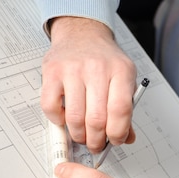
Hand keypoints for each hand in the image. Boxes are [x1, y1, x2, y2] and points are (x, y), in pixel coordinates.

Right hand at [41, 17, 136, 152]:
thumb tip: (126, 137)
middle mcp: (97, 68)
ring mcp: (72, 69)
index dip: (118, 132)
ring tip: (82, 136)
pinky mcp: (52, 72)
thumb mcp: (123, 78)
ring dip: (78, 135)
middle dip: (96, 140)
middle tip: (95, 144)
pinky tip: (65, 118)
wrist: (82, 33)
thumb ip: (126, 109)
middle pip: (97, 118)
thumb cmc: (104, 59)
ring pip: (74, 117)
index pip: (121, 110)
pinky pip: (51, 108)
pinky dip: (59, 121)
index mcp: (121, 71)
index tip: (115, 141)